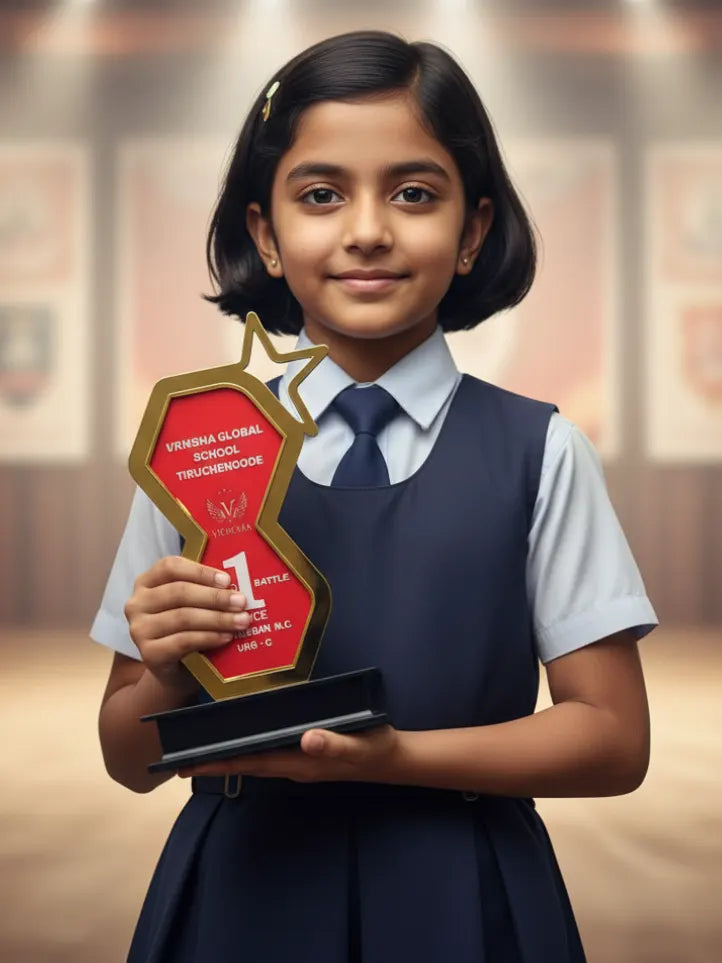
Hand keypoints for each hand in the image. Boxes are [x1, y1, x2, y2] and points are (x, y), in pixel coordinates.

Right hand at [124, 556, 251, 687]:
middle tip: (241, 602)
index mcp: (146, 582)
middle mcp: (136, 603)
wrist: (175, 669)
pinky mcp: (148, 654)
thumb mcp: (192, 604)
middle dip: (215, 597)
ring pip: (183, 617)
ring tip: (241, 621)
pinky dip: (208, 637)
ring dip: (217, 618)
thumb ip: (204, 590)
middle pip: (179, 592)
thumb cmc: (186, 628)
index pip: (170, 567)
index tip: (227, 581)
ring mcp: (139, 630)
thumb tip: (236, 585)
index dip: (200, 572)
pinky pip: (183, 641)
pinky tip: (226, 636)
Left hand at [178, 725, 402, 783]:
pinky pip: (269, 751)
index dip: (220, 763)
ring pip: (256, 758)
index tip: (189, 763)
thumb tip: (305, 738)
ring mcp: (298, 760)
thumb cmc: (374, 749)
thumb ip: (333, 741)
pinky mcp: (305, 753)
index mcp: (298, 762)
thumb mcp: (358, 744)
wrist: (393, 759)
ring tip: (203, 746)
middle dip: (215, 760)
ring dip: (230, 754)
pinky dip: (251, 745)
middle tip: (181, 756)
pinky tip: (244, 734)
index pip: (250, 763)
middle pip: (246, 763)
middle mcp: (292, 764)